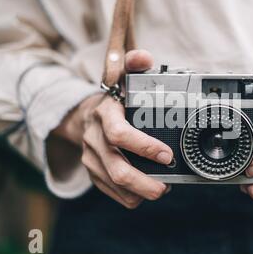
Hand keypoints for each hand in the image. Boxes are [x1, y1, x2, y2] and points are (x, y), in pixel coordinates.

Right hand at [53, 50, 172, 208]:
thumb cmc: (113, 100)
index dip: (143, 146)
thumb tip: (144, 58)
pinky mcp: (93, 172)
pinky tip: (144, 192)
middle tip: (165, 187)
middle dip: (143, 182)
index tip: (167, 155)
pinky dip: (129, 196)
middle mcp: (94, 139)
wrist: (85, 116)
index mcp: (104, 115)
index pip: (119, 134)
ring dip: (139, 191)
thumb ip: (134, 64)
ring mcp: (91, 158)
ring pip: (113, 183)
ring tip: (160, 189)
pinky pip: (110, 191)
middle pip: (116, 167)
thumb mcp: (122, 77)